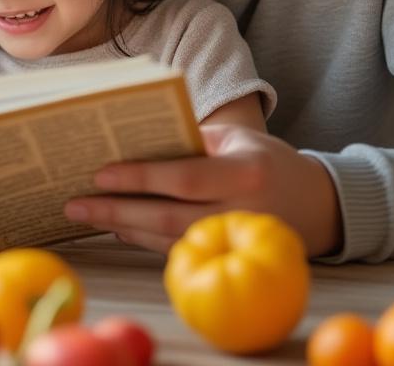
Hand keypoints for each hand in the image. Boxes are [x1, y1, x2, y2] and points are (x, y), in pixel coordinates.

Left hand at [63, 125, 341, 256]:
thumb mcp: (238, 137)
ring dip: (122, 226)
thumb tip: (135, 142)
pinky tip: (116, 225)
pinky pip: (176, 250)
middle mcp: (241, 212)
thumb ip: (192, 140)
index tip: (100, 173)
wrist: (319, 205)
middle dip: (115, 210)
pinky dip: (142, 239)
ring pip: (167, 239)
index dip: (140, 178)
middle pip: (167, 216)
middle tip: (74, 204)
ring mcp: (235, 240)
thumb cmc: (268, 160)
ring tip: (85, 214)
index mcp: (246, 173)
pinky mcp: (227, 256)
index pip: (185, 177)